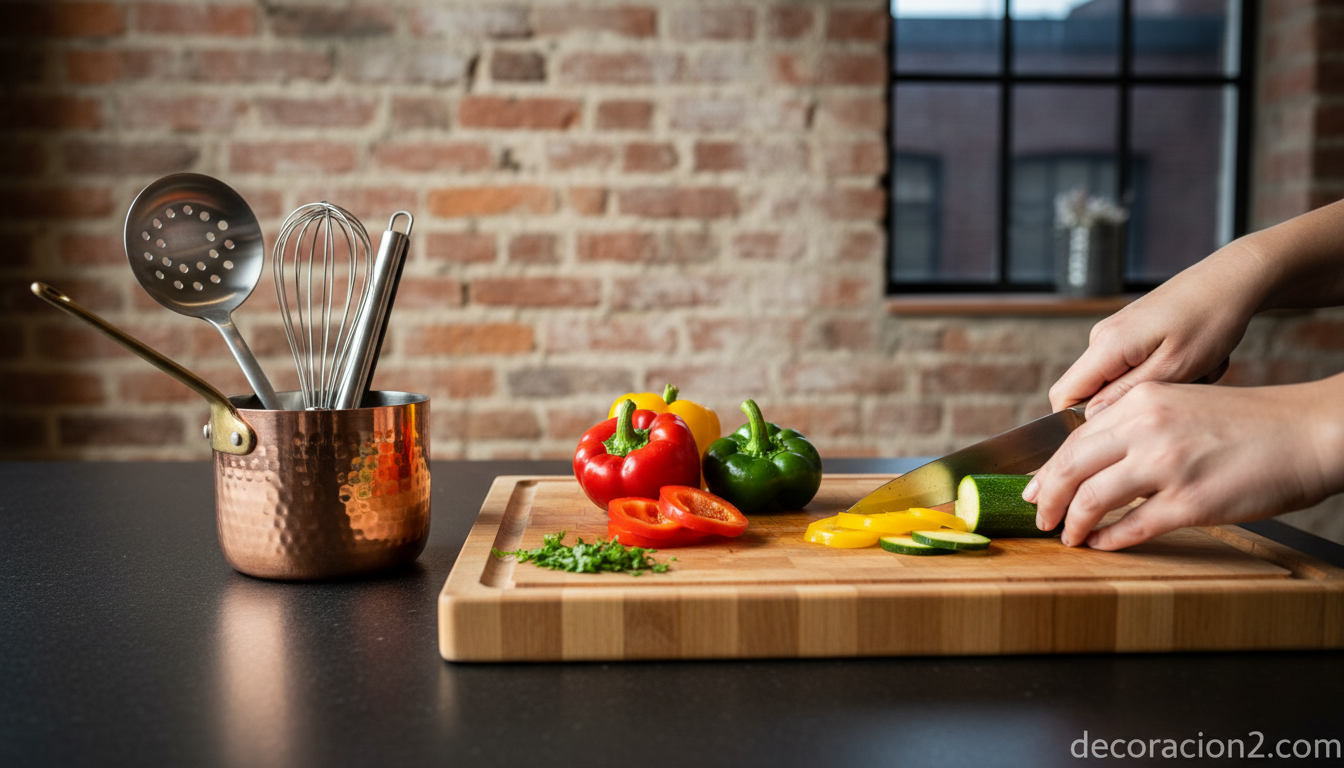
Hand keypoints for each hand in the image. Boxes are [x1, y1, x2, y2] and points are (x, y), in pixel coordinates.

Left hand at [1025, 377, 1343, 549]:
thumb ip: (1135, 424)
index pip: (1073, 439)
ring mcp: (1167, 466)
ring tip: (1068, 535)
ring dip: (1072, 522)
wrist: (1305, 432)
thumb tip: (1092, 458)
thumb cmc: (1247, 423)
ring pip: (1092, 499)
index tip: (1034, 488)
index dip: (1047, 469)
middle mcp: (1147, 428)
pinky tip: (1100, 543)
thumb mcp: (1180, 404)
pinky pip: (1131, 527)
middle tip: (1039, 516)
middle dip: (1047, 497)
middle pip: (1070, 467)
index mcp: (1141, 401)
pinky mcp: (1190, 502)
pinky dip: (1108, 540)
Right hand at [1048, 256, 1258, 416]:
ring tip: (1194, 373)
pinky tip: (1195, 363)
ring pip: (1118, 382)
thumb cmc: (1210, 319)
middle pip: (1089, 391)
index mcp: (1106, 345)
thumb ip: (1125, 396)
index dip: (1077, 422)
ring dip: (1155, 389)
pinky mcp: (1132, 334)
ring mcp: (1117, 334)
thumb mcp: (1174, 367)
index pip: (1062, 395)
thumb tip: (1091, 418)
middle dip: (1129, 406)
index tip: (1117, 432)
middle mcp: (1102, 337)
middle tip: (1175, 396)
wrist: (1232, 280)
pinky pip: (1135, 368)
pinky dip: (1165, 373)